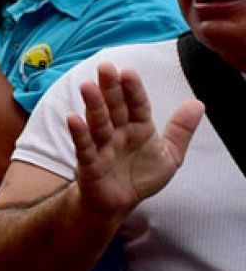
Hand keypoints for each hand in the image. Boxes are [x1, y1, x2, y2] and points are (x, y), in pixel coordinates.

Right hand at [69, 63, 201, 217]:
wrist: (118, 203)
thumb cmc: (140, 176)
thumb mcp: (169, 155)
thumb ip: (180, 130)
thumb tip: (198, 103)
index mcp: (138, 127)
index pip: (137, 104)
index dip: (133, 89)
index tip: (128, 71)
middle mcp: (118, 132)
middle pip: (114, 107)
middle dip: (110, 88)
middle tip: (105, 67)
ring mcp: (103, 146)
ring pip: (98, 122)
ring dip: (93, 105)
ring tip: (87, 87)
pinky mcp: (89, 163)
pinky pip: (84, 147)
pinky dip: (79, 133)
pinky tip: (73, 119)